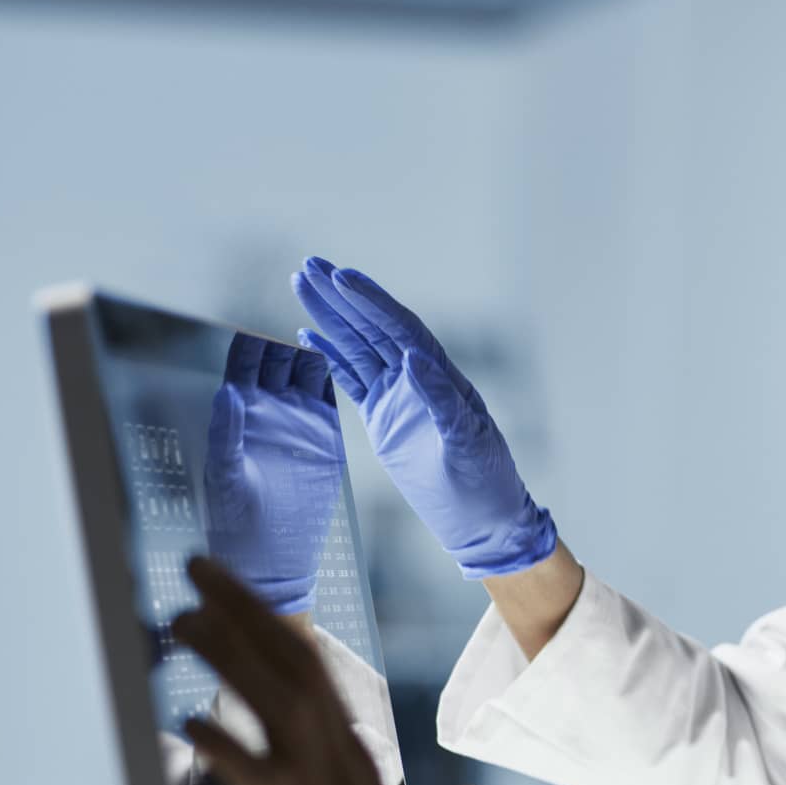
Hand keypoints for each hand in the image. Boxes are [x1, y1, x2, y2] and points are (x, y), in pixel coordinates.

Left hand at [171, 557, 460, 784]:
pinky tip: (188, 723)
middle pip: (292, 666)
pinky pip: (256, 774)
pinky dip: (222, 744)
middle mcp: (343, 764)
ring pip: (275, 698)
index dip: (272, 630)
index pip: (312, 677)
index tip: (242, 598)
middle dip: (243, 611)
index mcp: (354, 764)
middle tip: (201, 570)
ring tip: (182, 617)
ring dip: (227, 651)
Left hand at [202, 334, 344, 614]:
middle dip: (287, 333)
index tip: (263, 319)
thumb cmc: (237, 520)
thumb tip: (228, 392)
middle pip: (279, 358)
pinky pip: (333, 396)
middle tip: (302, 310)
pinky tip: (350, 355)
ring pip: (309, 370)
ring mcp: (299, 420)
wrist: (275, 554)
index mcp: (240, 414)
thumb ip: (226, 433)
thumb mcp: (226, 476)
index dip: (251, 341)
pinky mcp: (327, 436)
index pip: (244, 364)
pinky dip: (338, 374)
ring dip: (317, 346)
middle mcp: (269, 410)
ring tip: (333, 320)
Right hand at [290, 256, 555, 578]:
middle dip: (341, 297)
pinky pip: (351, 379)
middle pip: (372, 328)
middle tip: (308, 265)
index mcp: (441, 376)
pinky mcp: (383, 419)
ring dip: (329, 317)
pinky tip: (307, 334)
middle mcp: (418, 379)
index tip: (343, 277)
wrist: (481, 519)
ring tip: (300, 284)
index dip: (372, 302)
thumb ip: (441, 400)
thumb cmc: (485, 479)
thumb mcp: (467, 440)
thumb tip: (414, 358)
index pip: (400, 329)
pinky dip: (329, 356)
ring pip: (356, 347)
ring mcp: (398, 397)